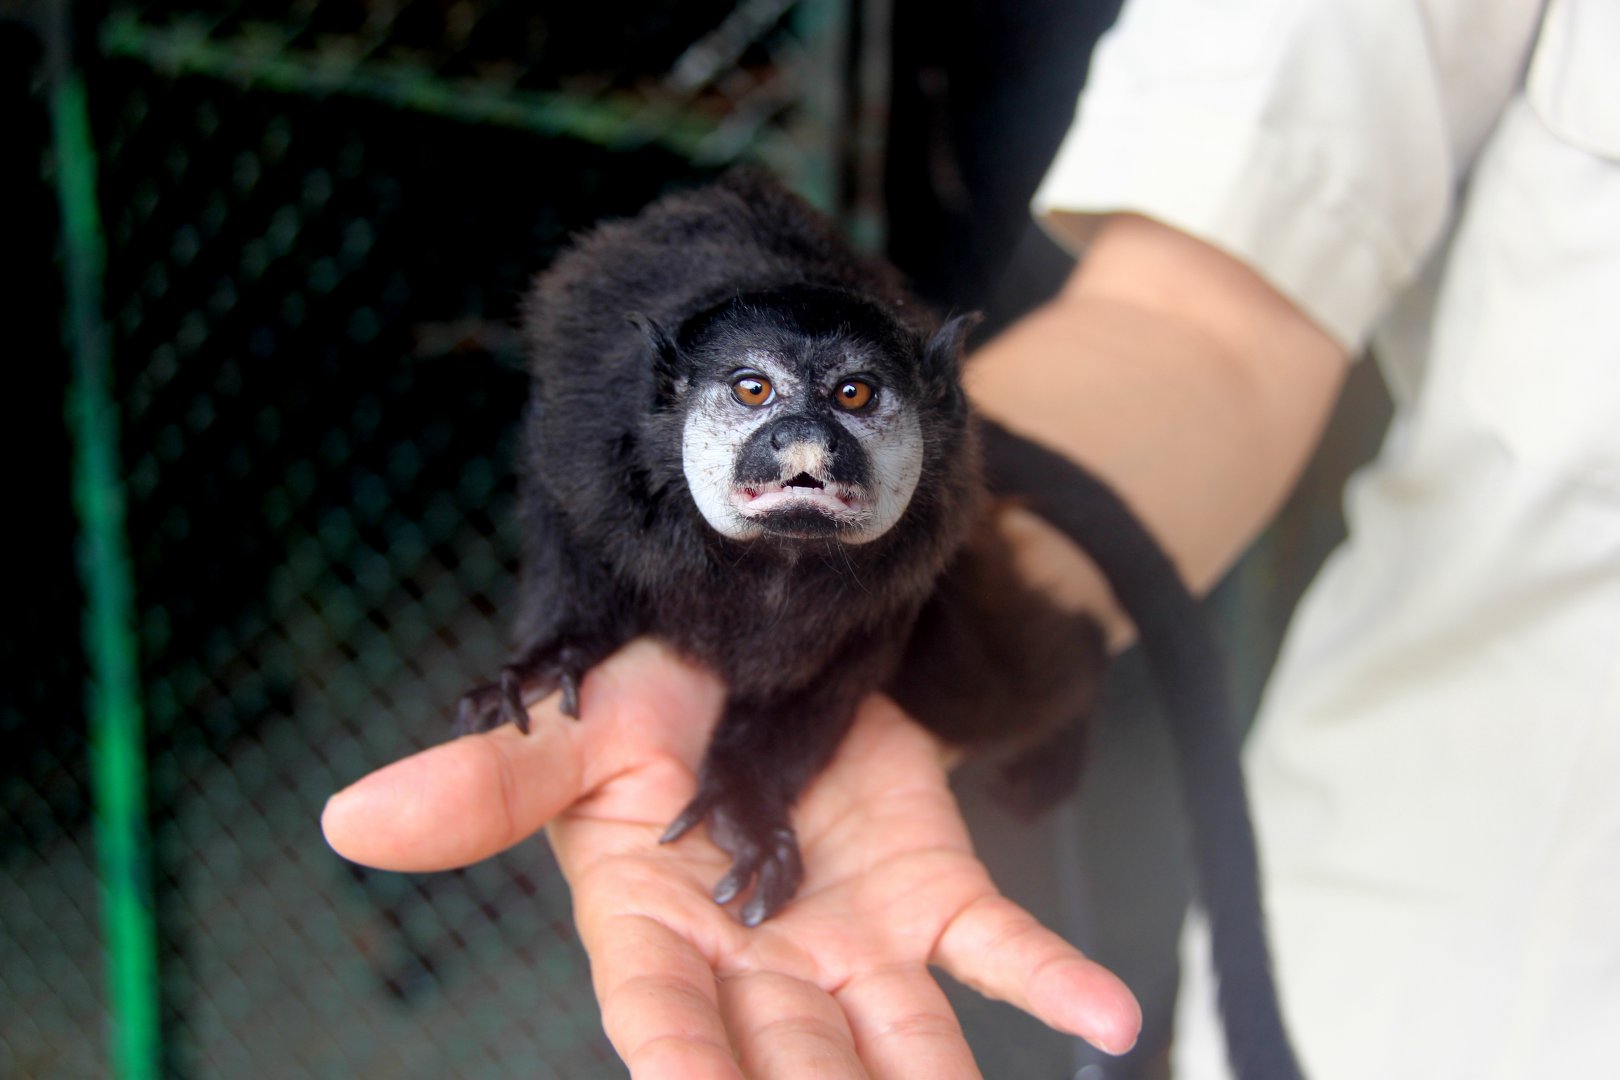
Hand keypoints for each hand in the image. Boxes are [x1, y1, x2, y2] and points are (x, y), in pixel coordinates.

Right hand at [322, 639, 1140, 1077]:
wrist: (753, 641)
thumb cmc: (644, 700)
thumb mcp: (564, 738)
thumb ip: (480, 791)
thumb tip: (344, 821)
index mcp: (657, 940)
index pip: (670, 1031)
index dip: (691, 1075)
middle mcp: (760, 967)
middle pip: (794, 1070)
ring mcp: (855, 942)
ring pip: (900, 1049)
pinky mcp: (932, 894)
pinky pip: (1000, 949)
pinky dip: (1054, 983)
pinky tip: (1116, 1023)